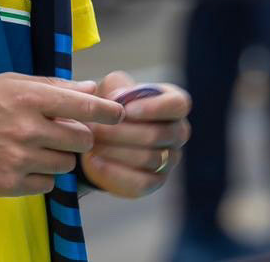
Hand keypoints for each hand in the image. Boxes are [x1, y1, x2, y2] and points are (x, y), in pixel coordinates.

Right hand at [0, 73, 123, 196]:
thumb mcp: (10, 82)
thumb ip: (52, 86)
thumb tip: (90, 89)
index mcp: (28, 98)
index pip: (83, 107)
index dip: (107, 112)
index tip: (119, 115)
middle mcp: (26, 129)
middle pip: (81, 140)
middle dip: (79, 136)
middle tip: (62, 132)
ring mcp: (18, 159)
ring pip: (66, 164)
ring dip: (59, 157)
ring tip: (37, 147)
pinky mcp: (9, 185)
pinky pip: (47, 185)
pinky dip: (42, 176)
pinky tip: (23, 163)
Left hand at [79, 71, 191, 198]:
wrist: (104, 135)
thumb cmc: (113, 105)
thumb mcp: (113, 86)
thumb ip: (116, 86)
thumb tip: (117, 100)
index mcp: (174, 104)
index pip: (178, 105)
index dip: (154, 108)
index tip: (127, 110)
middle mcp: (178, 132)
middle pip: (158, 134)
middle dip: (122, 132)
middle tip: (95, 128)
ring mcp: (170, 159)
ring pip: (149, 158)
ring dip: (116, 151)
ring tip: (91, 143)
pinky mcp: (155, 182)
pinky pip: (140, 183)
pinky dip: (114, 173)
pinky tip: (94, 162)